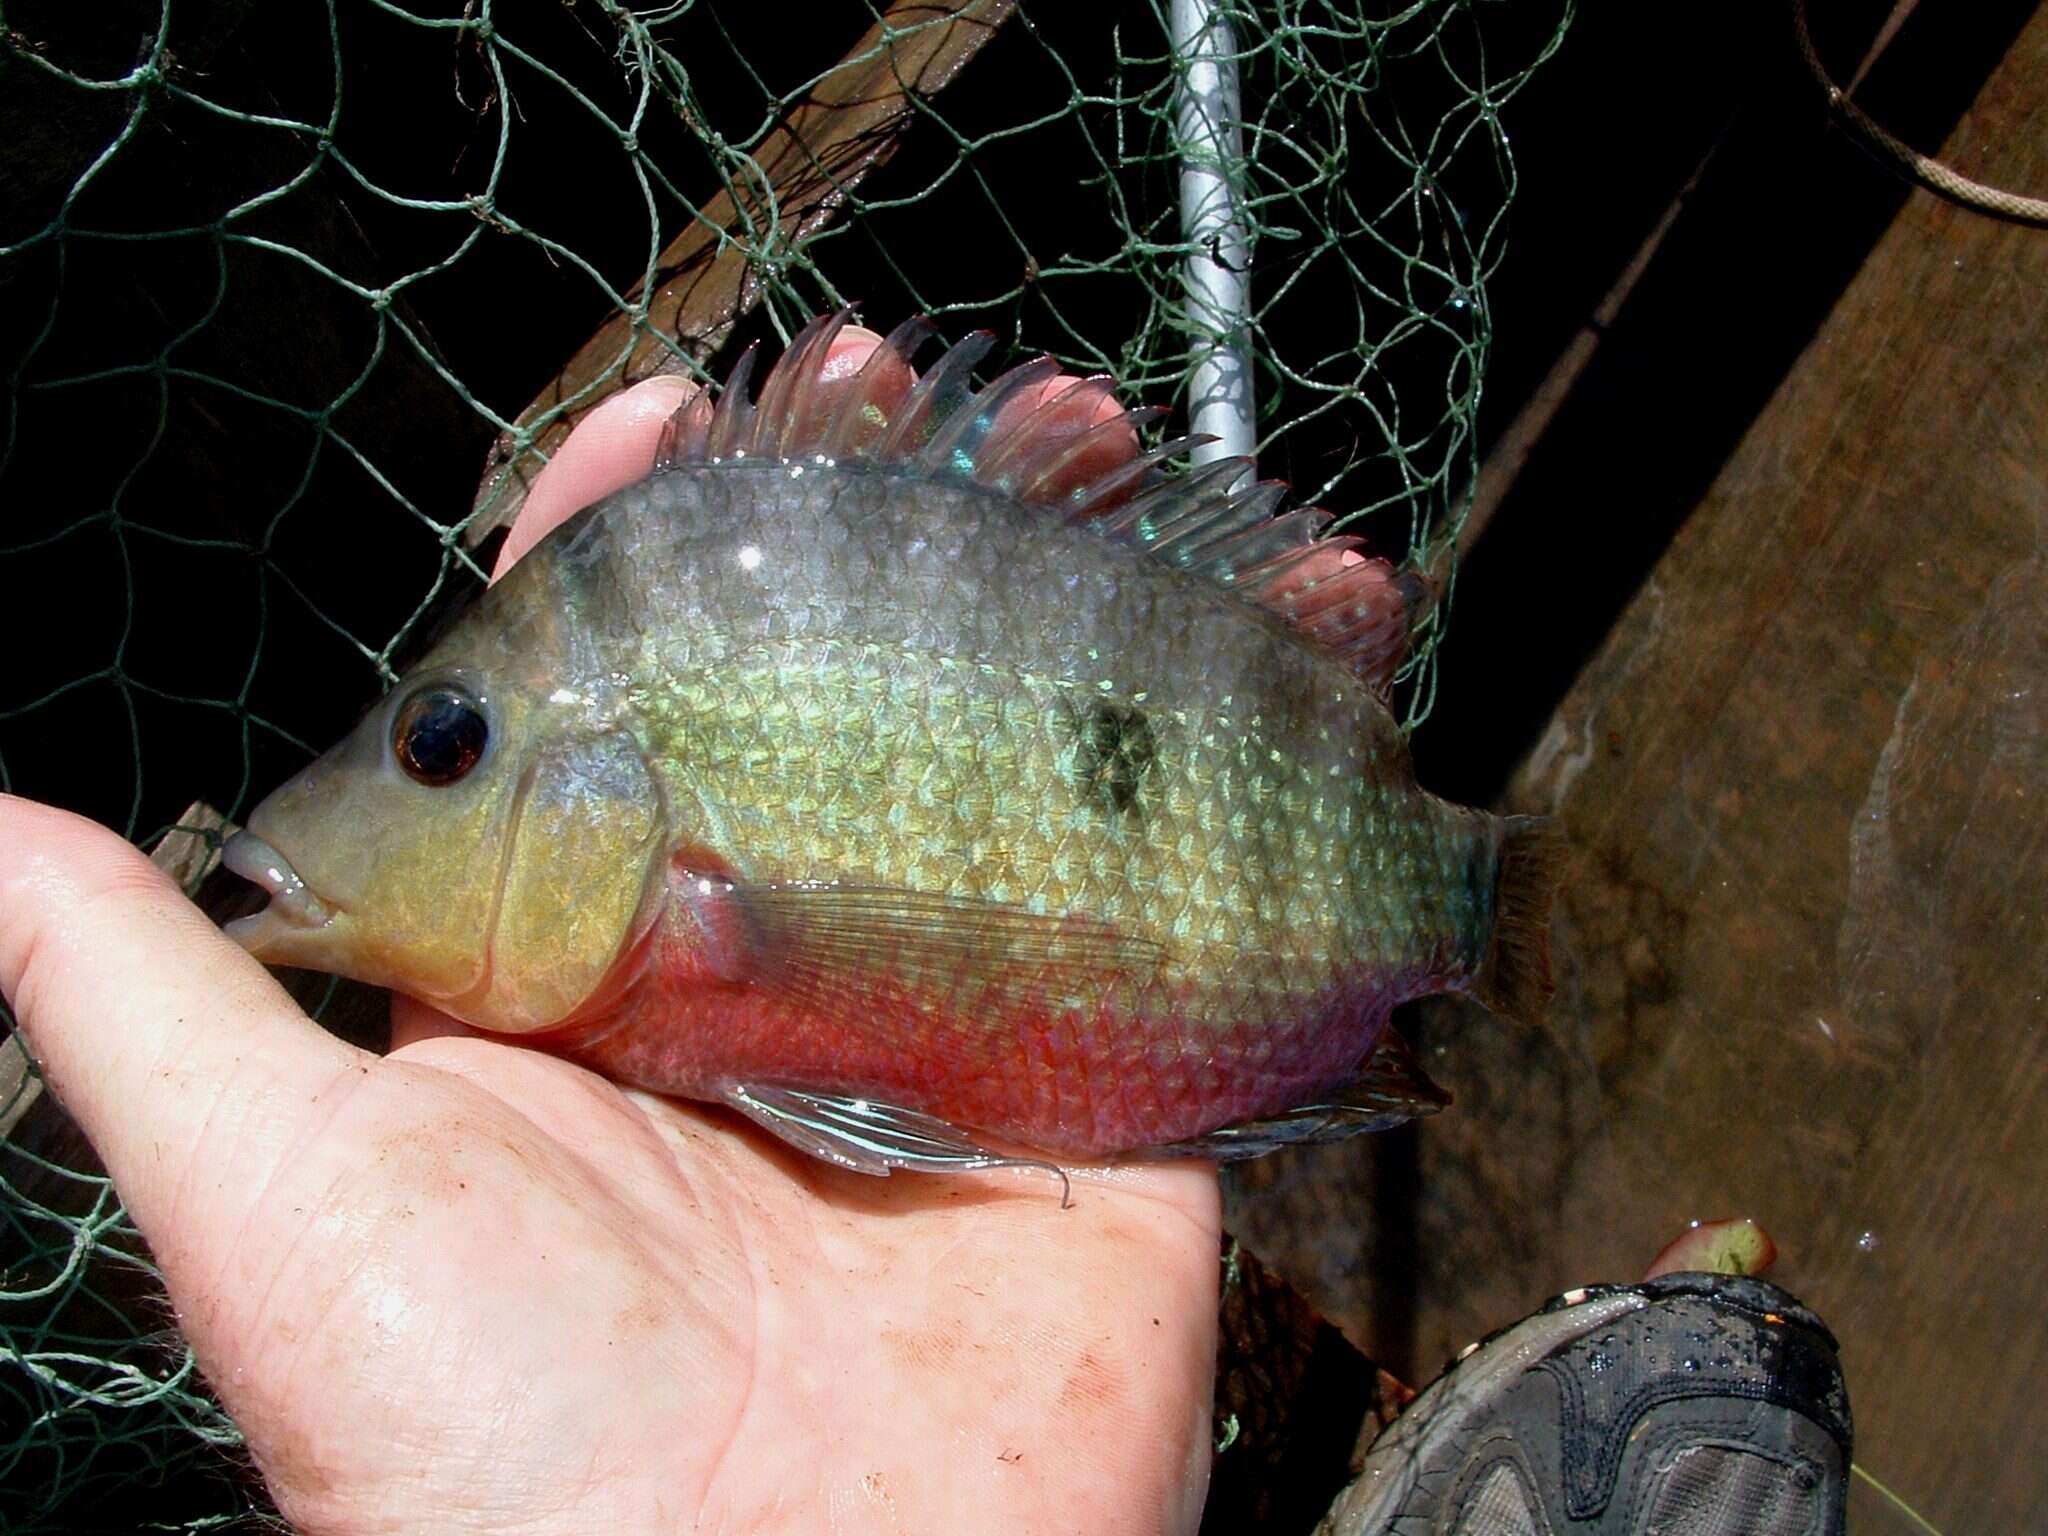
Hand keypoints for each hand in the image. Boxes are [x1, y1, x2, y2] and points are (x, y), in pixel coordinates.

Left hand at [0, 328, 1221, 1534]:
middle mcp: (777, 960)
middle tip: (941, 394)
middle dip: (897, 512)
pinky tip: (1316, 626)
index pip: (624, 682)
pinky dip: (1278, 756)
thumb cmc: (483, 1439)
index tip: (698, 407)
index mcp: (600, 950)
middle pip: (844, 680)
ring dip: (1086, 586)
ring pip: (1028, 754)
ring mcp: (956, 1016)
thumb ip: (149, 1001)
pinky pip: (1206, 906)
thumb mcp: (286, 1198)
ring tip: (1118, 451)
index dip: (654, 528)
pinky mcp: (1111, 1094)